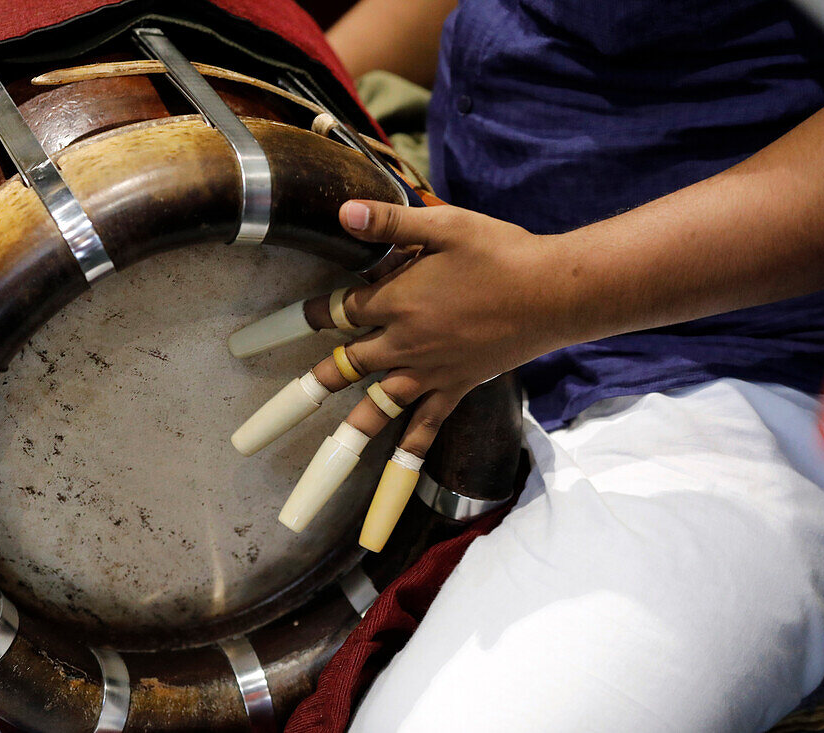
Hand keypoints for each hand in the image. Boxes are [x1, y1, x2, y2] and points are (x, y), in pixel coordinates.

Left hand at [308, 199, 576, 458]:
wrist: (553, 293)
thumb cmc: (500, 253)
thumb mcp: (444, 226)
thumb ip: (392, 223)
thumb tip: (344, 212)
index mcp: (396, 302)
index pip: (339, 311)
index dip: (311, 315)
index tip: (293, 322)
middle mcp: (405, 343)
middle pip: (346, 366)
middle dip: (310, 386)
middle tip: (270, 418)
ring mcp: (430, 371)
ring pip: (377, 407)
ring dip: (346, 435)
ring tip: (321, 463)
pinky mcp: (457, 387)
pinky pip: (429, 425)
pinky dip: (412, 449)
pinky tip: (398, 467)